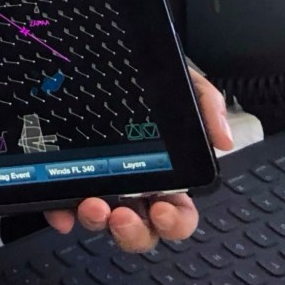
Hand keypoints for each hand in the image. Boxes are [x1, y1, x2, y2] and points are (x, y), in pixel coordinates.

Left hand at [44, 66, 235, 252]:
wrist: (97, 52)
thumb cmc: (143, 75)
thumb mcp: (180, 80)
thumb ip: (206, 103)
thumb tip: (224, 140)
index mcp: (167, 173)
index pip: (177, 212)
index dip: (174, 221)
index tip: (163, 210)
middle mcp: (133, 186)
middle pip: (141, 229)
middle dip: (134, 232)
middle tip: (123, 216)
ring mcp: (99, 184)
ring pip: (102, 222)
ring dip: (97, 222)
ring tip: (93, 205)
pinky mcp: (66, 177)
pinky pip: (62, 205)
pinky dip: (61, 213)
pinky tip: (60, 211)